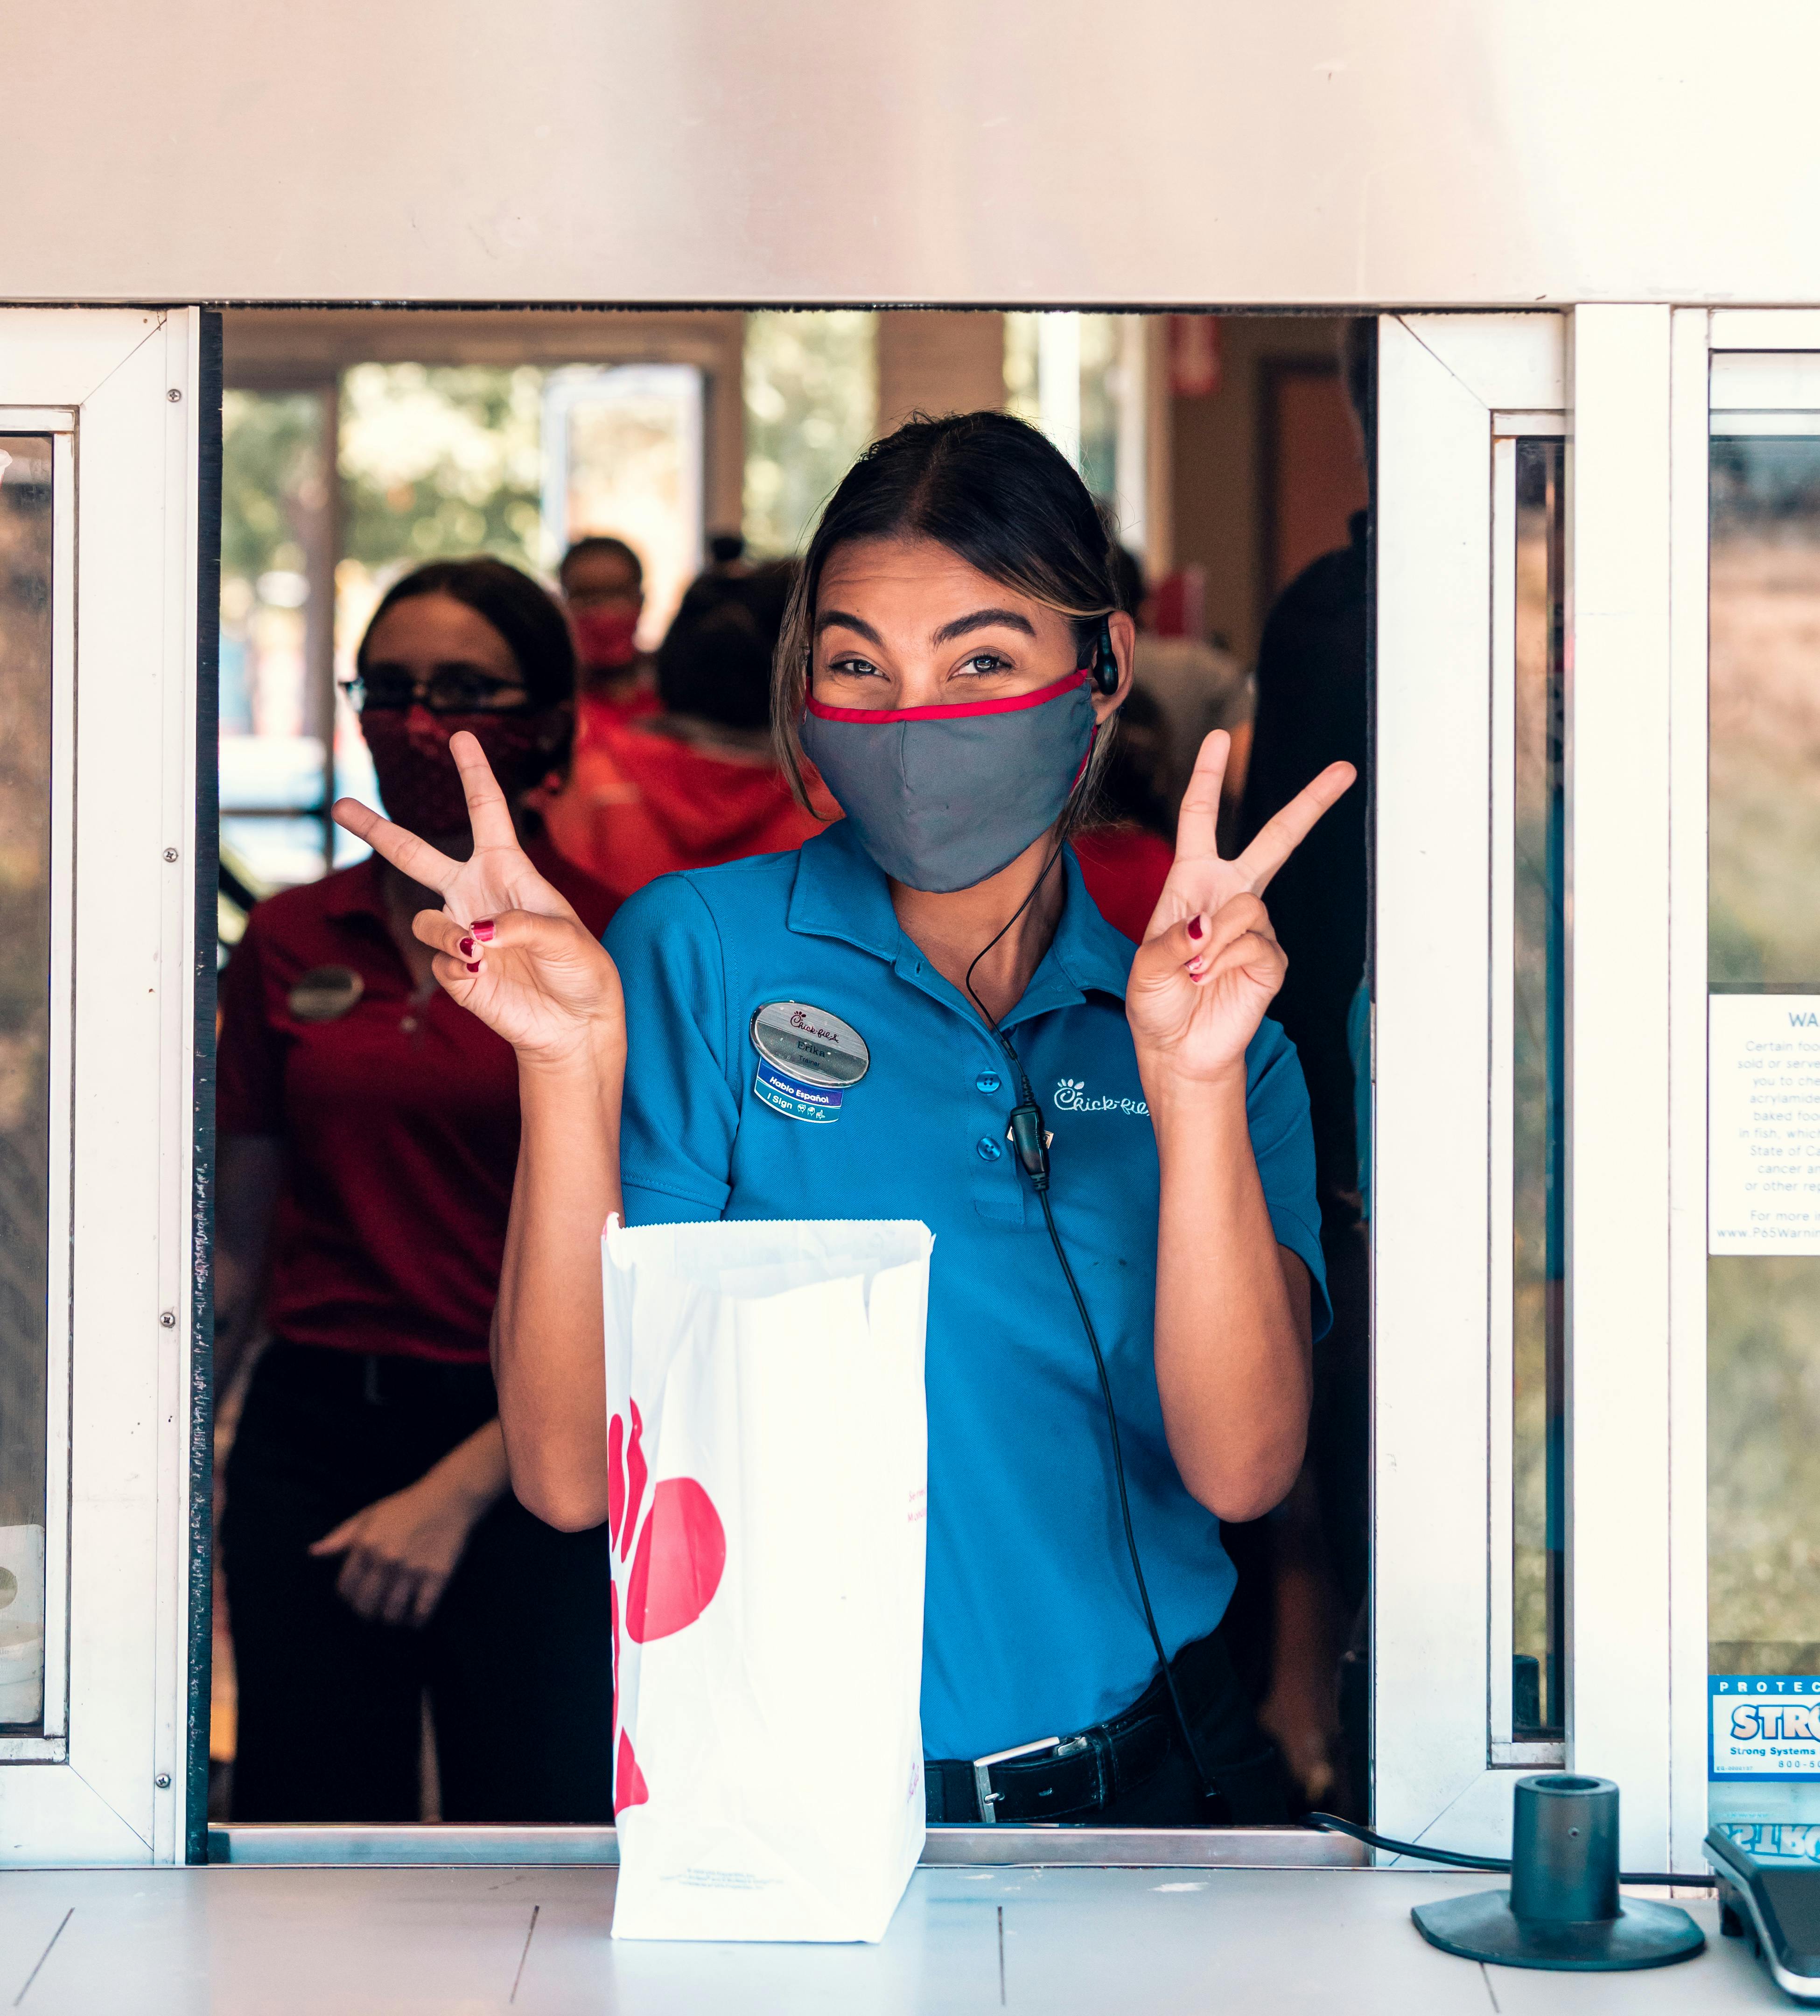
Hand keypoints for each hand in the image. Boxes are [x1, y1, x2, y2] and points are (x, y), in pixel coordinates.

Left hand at [308, 1466, 494, 1628]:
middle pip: (366, 1605)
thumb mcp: (368, 1515)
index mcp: (367, 1545)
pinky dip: (415, 1621)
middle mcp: (387, 1560)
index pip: (346, 1588)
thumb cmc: (404, 1506)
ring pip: (392, 1613)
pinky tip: (414, 1618)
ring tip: (393, 1614)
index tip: (355, 1597)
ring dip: (390, 1619)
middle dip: (366, 1613)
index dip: (348, 1597)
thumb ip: (340, 1537)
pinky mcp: (437, 1576)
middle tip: (373, 1610)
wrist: (448, 1498)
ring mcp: (413, 1570)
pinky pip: (422, 1611)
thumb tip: (313, 1552)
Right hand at [333, 732, 623, 1068]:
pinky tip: (487, 980)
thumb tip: (474, 934)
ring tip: (482, 953)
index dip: (475, 774)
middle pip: (414, 854)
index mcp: (508, 870)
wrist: (574, 1023)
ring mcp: (460, 932)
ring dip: (451, 935)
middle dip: (376, 830)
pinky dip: (464, 971)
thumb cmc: (581, 971)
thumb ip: (522, 925)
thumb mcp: (568, 937)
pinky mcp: (453, 971)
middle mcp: (475, 895)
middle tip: (340, 805)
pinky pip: (441, 962)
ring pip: (427, 921)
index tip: (462, 735)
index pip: (487, 812)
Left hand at [1126, 731, 1354, 1085]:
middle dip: (1309, 805)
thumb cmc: (1156, 1003)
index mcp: (1191, 883)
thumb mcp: (1144, 966)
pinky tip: (1212, 980)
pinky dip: (1227, 962)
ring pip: (1249, 907)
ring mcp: (1255, 928)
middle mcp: (1228, 896)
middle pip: (1275, 840)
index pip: (1200, 818)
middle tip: (1344, 771)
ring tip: (1195, 971)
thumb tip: (1213, 924)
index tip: (1220, 738)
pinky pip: (1257, 944)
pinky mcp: (1272, 959)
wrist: (1177, 1049)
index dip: (1208, 777)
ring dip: (1215, 941)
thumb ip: (1174, 938)